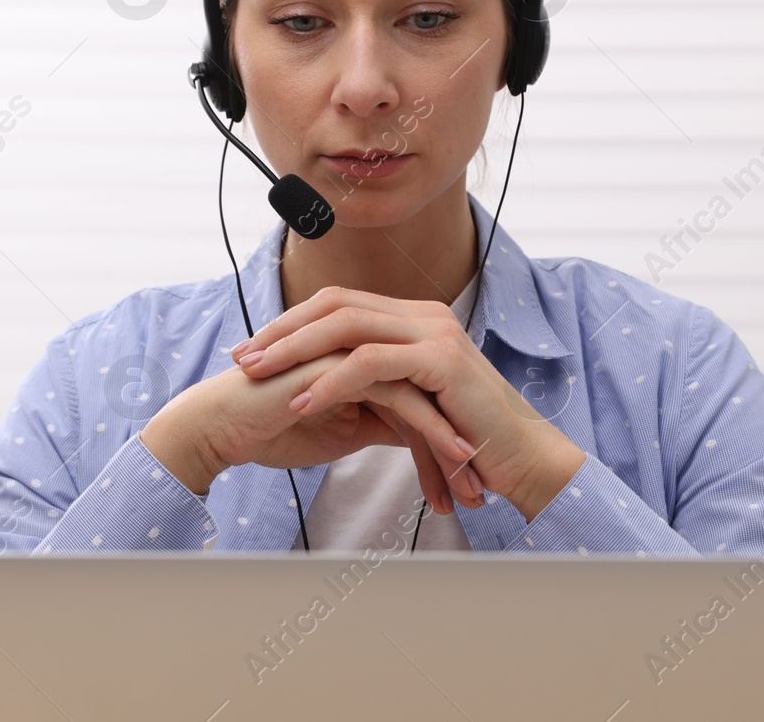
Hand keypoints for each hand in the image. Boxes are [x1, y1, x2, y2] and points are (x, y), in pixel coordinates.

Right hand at [139, 348, 478, 512]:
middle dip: (459, 441)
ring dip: (451, 438)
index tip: (465, 481)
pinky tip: (450, 455)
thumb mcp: (342, 430)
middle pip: (431, 390)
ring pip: (423, 391)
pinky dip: (430, 429)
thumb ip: (380, 423)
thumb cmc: (272, 427)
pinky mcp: (343, 368)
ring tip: (473, 477)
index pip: (423, 393)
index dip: (446, 438)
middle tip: (478, 487)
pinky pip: (399, 395)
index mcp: (366, 358)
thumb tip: (415, 437)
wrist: (223, 427)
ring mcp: (355, 353)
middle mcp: (366, 349)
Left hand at [233, 286, 587, 521]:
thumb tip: (326, 388)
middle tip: (242, 356)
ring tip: (259, 376)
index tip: (253, 349)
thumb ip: (378, 387)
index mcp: (415, 319)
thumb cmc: (469, 441)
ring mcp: (434, 332)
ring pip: (347, 325)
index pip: (340, 304)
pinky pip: (371, 362)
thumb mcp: (413, 404)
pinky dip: (330, 379)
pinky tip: (301, 399)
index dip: (292, 323)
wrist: (522, 460)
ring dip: (295, 350)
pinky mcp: (441, 360)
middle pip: (336, 305)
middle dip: (282, 330)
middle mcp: (424, 315)